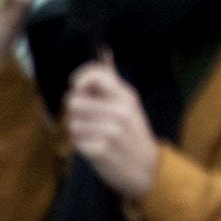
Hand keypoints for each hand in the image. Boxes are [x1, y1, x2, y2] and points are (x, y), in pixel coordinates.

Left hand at [63, 57, 159, 196]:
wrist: (148, 170)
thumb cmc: (134, 134)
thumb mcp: (130, 104)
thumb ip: (112, 82)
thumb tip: (105, 51)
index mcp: (125, 96)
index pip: (95, 75)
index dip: (79, 79)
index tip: (77, 88)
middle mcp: (118, 111)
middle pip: (74, 101)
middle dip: (75, 112)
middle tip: (88, 119)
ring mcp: (110, 132)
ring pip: (72, 123)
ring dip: (78, 131)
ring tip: (93, 135)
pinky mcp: (101, 151)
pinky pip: (76, 142)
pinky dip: (82, 146)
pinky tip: (95, 148)